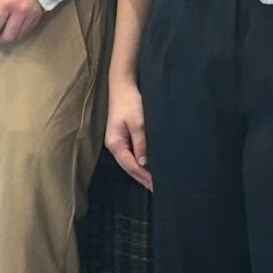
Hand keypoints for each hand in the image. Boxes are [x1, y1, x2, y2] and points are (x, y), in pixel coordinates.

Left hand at [0, 0, 46, 43]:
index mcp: (5, 1)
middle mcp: (18, 11)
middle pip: (6, 36)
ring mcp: (30, 14)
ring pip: (18, 35)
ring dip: (10, 37)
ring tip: (3, 35)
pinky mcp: (39, 14)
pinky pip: (28, 29)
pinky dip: (21, 32)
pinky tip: (15, 29)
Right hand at [105, 74, 152, 190]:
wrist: (123, 84)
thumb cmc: (129, 102)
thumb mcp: (138, 123)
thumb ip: (141, 144)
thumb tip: (143, 163)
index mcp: (115, 144)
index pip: (130, 166)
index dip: (143, 176)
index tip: (155, 185)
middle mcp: (114, 145)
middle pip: (129, 166)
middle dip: (142, 177)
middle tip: (157, 187)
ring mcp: (119, 140)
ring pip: (130, 160)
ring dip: (142, 170)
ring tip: (155, 180)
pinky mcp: (124, 135)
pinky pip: (132, 152)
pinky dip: (141, 160)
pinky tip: (149, 164)